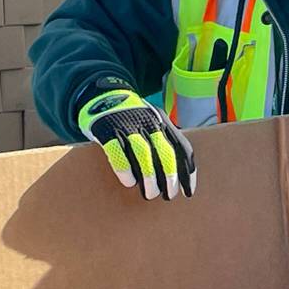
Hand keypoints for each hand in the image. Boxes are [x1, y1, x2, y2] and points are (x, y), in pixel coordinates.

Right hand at [77, 89, 195, 200]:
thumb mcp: (150, 123)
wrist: (101, 93)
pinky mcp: (107, 129)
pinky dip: (124, 168)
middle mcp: (149, 122)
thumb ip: (162, 141)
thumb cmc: (130, 118)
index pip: (182, 147)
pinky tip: (129, 182)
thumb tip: (173, 176)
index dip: (187, 171)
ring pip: (144, 153)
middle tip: (169, 196)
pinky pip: (118, 151)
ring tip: (150, 194)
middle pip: (166, 151)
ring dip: (150, 177)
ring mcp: (128, 124)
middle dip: (170, 177)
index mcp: (163, 122)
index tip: (188, 191)